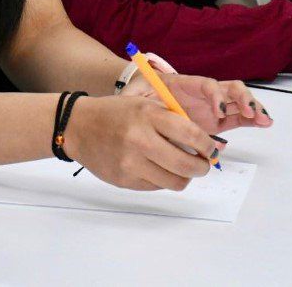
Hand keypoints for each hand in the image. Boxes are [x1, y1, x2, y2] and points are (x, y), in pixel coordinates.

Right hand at [64, 96, 218, 190]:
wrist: (79, 127)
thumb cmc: (116, 113)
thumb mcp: (144, 104)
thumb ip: (171, 120)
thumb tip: (202, 143)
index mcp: (148, 115)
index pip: (190, 134)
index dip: (207, 145)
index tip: (212, 149)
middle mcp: (140, 140)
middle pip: (186, 164)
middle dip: (202, 167)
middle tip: (203, 164)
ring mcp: (131, 163)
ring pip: (174, 182)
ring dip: (185, 177)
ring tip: (184, 169)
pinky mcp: (124, 180)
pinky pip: (156, 187)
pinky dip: (164, 180)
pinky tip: (160, 169)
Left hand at [124, 71, 273, 132]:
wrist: (140, 98)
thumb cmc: (139, 96)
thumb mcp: (135, 95)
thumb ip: (138, 97)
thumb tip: (141, 100)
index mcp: (185, 85)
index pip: (207, 85)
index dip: (216, 97)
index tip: (218, 113)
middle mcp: (202, 94)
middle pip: (229, 90)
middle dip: (243, 99)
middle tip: (252, 114)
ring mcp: (211, 107)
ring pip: (238, 102)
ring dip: (253, 108)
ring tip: (264, 120)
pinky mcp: (215, 120)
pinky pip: (237, 117)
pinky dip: (250, 118)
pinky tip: (263, 122)